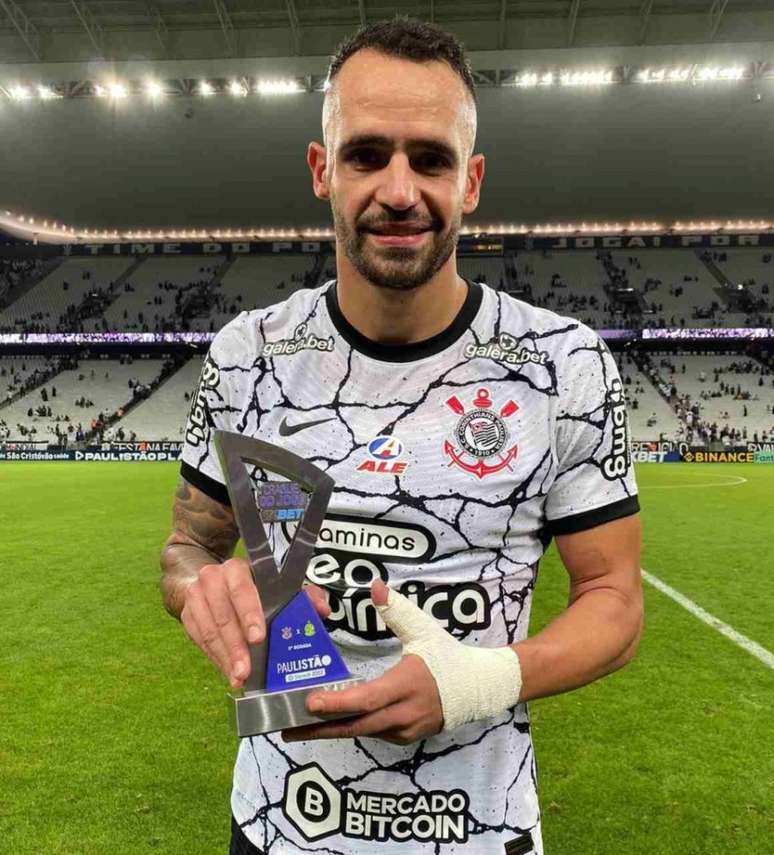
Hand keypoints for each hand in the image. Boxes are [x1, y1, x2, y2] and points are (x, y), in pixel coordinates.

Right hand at [180, 557, 330, 688]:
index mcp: (237, 568)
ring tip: (238, 677)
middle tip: (246, 670)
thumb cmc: (254, 587)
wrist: (212, 582)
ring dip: (225, 657)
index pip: (242, 590)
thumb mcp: (279, 587)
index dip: (249, 614)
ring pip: (209, 630)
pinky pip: (200, 640)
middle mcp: (212, 578)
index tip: (258, 638)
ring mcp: (196, 596)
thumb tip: (322, 610)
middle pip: (224, 615)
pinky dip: (215, 657)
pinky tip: (228, 671)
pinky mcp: (187, 614)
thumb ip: (304, 596)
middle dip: (236, 646)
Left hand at [282, 579, 443, 744]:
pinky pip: (372, 733)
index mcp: (406, 686)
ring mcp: (404, 730)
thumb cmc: (447, 657)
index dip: (338, 703)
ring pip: (362, 732)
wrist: (477, 689)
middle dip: (320, 728)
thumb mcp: (424, 630)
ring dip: (331, 730)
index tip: (310, 702)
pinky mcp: (403, 737)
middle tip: (287, 726)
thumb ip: (396, 610)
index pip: (367, 699)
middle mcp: (403, 714)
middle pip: (356, 726)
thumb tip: (375, 586)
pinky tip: (329, 723)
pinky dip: (351, 727)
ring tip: (298, 727)